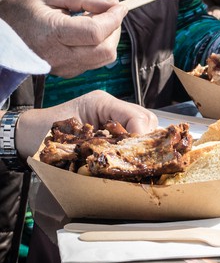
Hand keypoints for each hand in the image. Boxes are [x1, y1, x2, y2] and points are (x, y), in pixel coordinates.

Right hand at [0, 0, 126, 77]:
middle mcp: (59, 56)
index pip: (95, 32)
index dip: (114, 18)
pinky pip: (95, 62)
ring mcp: (64, 68)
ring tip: (93, 21)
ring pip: (104, 58)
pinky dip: (99, 46)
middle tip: (106, 13)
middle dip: (115, 29)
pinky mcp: (67, 72)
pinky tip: (84, 34)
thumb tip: (113, 3)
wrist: (0, 37)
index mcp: (52, 33)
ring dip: (109, 38)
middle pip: (106, 50)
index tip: (121, 6)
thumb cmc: (21, 11)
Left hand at [14, 91, 156, 159]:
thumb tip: (127, 154)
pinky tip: (131, 159)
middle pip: (147, 119)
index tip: (138, 154)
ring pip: (146, 127)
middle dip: (147, 139)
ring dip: (144, 144)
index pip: (136, 115)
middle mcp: (112, 107)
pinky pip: (135, 136)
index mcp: (102, 102)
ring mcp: (114, 117)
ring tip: (135, 160)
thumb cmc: (44, 133)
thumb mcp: (72, 134)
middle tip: (140, 159)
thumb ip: (102, 141)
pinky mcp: (114, 130)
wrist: (28, 136)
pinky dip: (136, 148)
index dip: (141, 135)